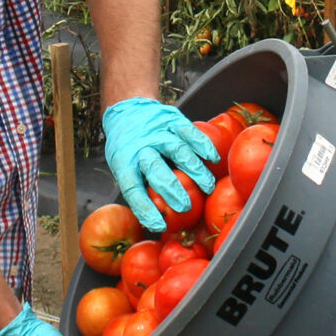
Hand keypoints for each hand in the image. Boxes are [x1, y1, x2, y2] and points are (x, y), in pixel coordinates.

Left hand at [102, 97, 218, 231]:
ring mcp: (157, 132)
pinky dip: (203, 145)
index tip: (158, 225)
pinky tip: (212, 159)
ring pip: (177, 150)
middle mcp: (140, 146)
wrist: (128, 110)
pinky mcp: (172, 120)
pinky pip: (189, 132)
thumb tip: (154, 223)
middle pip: (156, 169)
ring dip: (194, 170)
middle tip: (186, 206)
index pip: (132, 188)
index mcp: (124, 161)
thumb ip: (139, 188)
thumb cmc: (127, 147)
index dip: (145, 208)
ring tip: (208, 186)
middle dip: (172, 189)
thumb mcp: (122, 166)